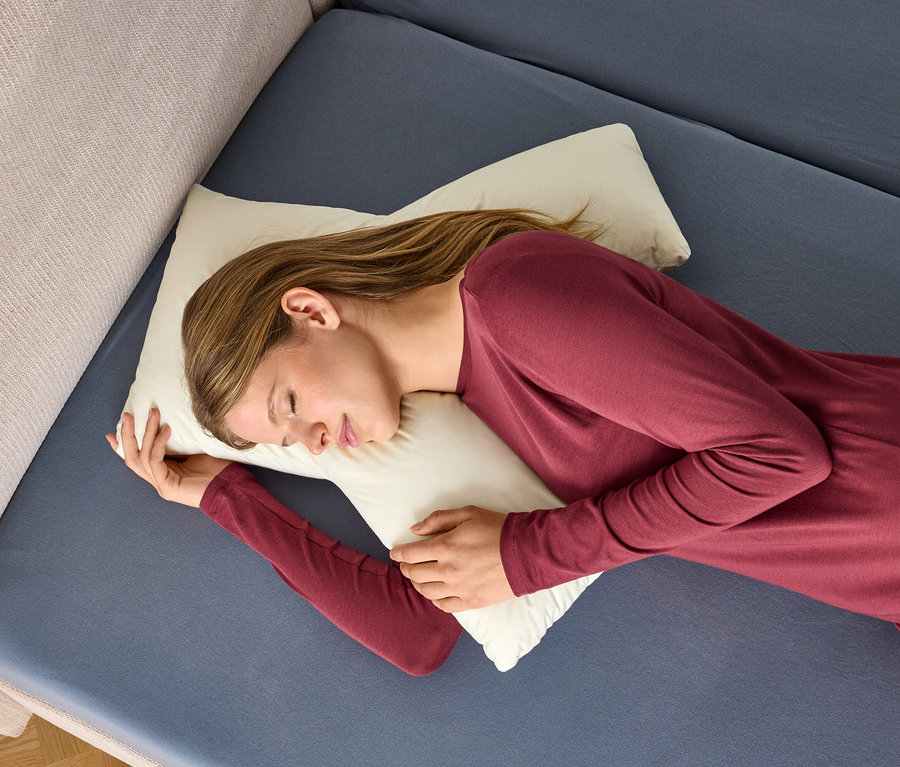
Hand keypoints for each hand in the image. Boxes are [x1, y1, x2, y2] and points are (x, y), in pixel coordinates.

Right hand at [106, 409, 231, 507]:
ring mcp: (162, 485)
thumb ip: (179, 443)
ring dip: (146, 433)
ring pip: (142, 457)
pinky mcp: (167, 487)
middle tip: (128, 415)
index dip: (123, 446)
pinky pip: (154, 461)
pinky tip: (167, 430)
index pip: (138, 458)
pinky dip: (158, 444)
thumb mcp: (194, 451)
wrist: (231, 489)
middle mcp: (159, 480)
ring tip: (154, 413)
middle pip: (132, 458)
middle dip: (127, 435)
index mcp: (164, 472)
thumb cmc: (219, 469)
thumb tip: (170, 422)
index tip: (111, 432)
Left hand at [389, 506, 514, 611]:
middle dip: (406, 567)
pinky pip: (443, 605)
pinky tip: (434, 592)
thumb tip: (414, 529)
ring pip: (426, 591)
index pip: (410, 553)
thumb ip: (438, 520)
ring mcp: (459, 588)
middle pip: (414, 573)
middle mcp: (448, 570)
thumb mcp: (468, 514)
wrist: (526, 552)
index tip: (395, 552)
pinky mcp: (471, 601)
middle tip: (406, 563)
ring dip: (417, 583)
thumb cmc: (498, 529)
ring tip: (418, 577)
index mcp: (445, 546)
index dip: (399, 553)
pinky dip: (434, 599)